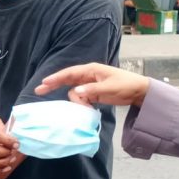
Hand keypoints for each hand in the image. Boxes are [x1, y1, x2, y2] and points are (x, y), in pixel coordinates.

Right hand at [35, 64, 149, 107]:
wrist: (138, 91)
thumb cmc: (125, 85)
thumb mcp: (109, 88)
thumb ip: (91, 90)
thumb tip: (75, 92)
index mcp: (91, 70)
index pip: (69, 73)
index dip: (56, 78)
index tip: (44, 83)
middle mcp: (88, 76)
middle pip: (67, 80)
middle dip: (54, 85)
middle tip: (39, 91)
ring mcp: (90, 84)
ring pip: (75, 92)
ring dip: (77, 102)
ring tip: (88, 108)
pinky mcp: (93, 93)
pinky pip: (81, 98)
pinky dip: (80, 104)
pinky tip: (85, 109)